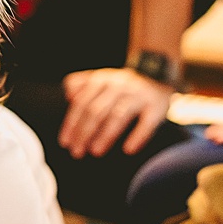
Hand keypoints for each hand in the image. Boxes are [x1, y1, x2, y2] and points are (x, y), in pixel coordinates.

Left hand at [58, 68, 172, 158]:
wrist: (157, 70)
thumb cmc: (121, 84)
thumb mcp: (100, 78)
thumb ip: (80, 84)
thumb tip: (69, 97)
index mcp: (101, 80)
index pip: (81, 103)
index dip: (71, 123)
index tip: (65, 142)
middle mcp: (119, 85)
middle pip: (97, 111)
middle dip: (84, 132)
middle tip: (77, 152)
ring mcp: (138, 95)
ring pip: (119, 116)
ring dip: (105, 135)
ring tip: (96, 152)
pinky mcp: (156, 105)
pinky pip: (147, 122)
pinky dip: (138, 136)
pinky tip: (129, 149)